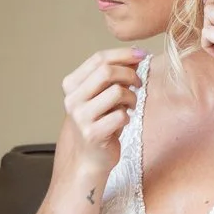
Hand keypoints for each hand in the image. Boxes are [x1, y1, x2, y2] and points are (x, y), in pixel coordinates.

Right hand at [59, 47, 142, 186]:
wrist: (90, 159)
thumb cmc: (100, 123)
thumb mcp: (103, 95)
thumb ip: (115, 75)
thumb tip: (135, 54)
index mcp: (71, 85)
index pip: (98, 59)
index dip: (123, 54)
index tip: (142, 55)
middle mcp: (72, 99)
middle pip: (107, 72)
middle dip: (129, 75)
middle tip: (138, 84)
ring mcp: (80, 117)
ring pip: (116, 92)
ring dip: (131, 98)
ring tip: (129, 107)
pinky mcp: (92, 134)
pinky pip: (121, 115)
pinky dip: (127, 117)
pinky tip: (123, 122)